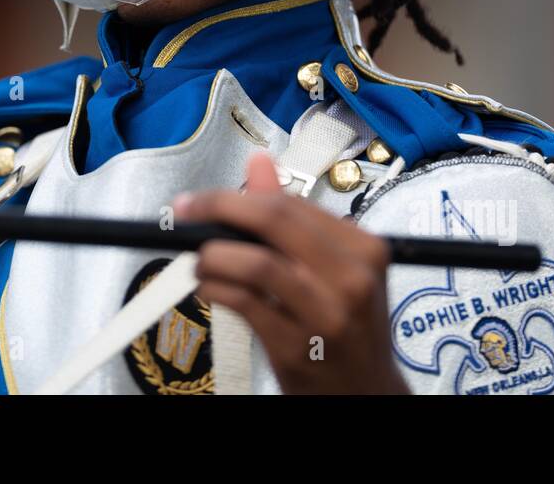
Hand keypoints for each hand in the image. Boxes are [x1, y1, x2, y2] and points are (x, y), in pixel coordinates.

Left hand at [173, 152, 409, 393]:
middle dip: (219, 208)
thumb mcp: (335, 268)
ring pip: (256, 263)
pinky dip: (216, 288)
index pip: (291, 204)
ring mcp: (326, 314)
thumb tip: (259, 162)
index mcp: (364, 248)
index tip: (202, 198)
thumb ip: (294, 217)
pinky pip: (244, 304)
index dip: (237, 195)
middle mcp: (352, 277)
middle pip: (274, 221)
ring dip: (213, 256)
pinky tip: (208, 287)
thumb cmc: (347, 324)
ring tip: (200, 261)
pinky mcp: (298, 347)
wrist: (368, 391)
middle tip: (186, 212)